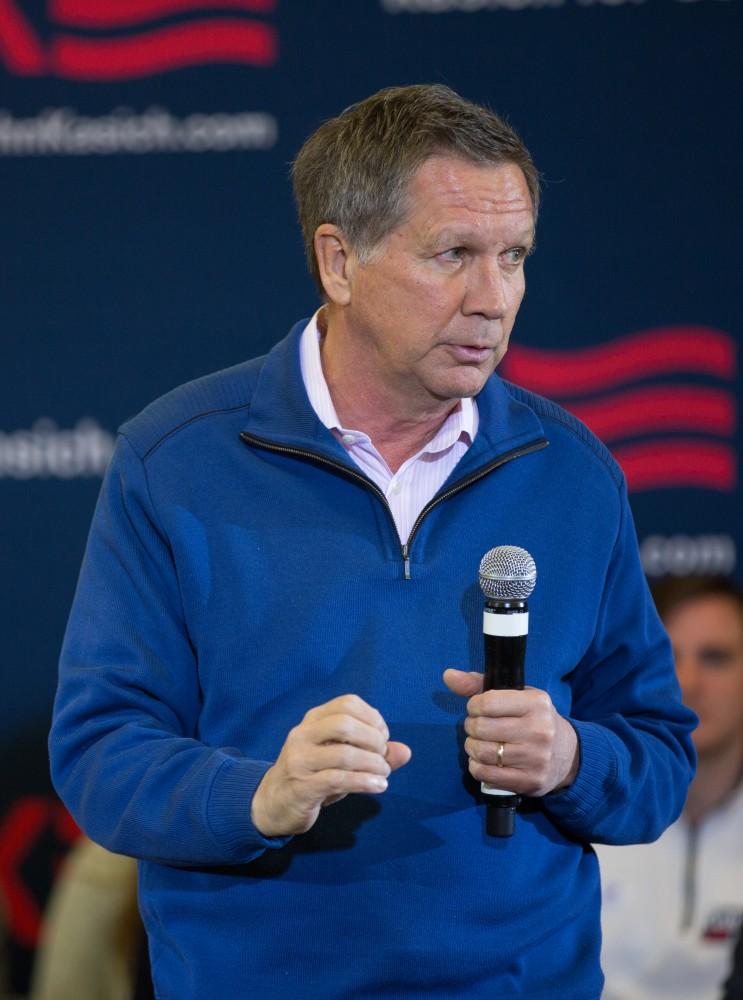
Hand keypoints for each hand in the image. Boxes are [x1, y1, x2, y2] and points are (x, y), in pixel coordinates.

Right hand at [251, 694, 411, 836]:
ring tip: (383, 774)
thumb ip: (373, 753)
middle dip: (373, 738)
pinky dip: (364, 782)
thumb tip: (406, 751)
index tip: (383, 738)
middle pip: (344, 722)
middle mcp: (303, 735)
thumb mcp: (343, 760)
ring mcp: (300, 760)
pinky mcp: (302, 787)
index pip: (347, 703)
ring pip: (343, 753)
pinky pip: (338, 779)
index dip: (372, 718)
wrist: (272, 803)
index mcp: (313, 720)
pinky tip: (378, 786)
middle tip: (382, 756)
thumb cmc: (314, 776)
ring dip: (372, 764)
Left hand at [443, 669, 578, 796]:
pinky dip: (476, 766)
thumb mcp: (515, 695)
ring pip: (482, 752)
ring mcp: (536, 758)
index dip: (473, 706)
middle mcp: (539, 730)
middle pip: (482, 728)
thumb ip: (479, 684)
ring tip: (478, 743)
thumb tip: (448, 676)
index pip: (487, 702)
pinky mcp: (530, 781)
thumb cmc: (534, 719)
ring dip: (472, 747)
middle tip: (477, 727)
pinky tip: (482, 760)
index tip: (477, 709)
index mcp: (536, 704)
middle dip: (471, 727)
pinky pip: (486, 774)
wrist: (569, 755)